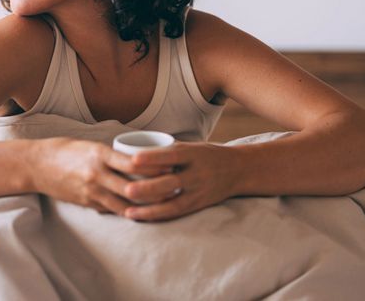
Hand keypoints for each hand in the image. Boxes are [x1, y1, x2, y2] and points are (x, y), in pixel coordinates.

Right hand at [30, 137, 183, 215]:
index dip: (155, 167)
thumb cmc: (65, 150)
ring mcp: (92, 190)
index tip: (172, 166)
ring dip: (147, 206)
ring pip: (126, 204)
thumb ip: (111, 154)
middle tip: (177, 188)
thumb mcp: (90, 146)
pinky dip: (129, 212)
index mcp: (100, 154)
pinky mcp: (88, 203)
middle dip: (157, 190)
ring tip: (166, 204)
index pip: (133, 162)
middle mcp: (97, 173)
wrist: (36, 165)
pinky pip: (113, 210)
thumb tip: (138, 159)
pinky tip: (143, 212)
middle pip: (134, 187)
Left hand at [122, 141, 238, 221]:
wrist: (238, 170)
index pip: (172, 156)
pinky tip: (141, 218)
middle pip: (171, 182)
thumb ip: (166, 150)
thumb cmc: (206, 155)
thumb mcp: (190, 147)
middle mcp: (197, 174)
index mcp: (193, 154)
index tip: (133, 159)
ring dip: (150, 209)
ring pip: (173, 203)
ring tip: (128, 211)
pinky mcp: (198, 205)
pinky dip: (159, 216)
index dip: (153, 157)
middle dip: (148, 188)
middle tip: (126, 189)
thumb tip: (132, 149)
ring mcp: (199, 192)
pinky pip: (177, 212)